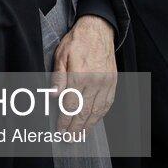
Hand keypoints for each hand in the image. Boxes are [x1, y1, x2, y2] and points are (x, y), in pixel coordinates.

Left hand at [52, 15, 116, 132]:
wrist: (98, 29)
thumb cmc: (77, 41)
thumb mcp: (60, 55)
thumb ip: (57, 76)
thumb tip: (53, 96)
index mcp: (79, 74)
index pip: (70, 105)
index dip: (64, 120)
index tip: (60, 130)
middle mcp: (94, 80)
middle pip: (84, 111)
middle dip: (76, 127)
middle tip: (69, 139)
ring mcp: (106, 82)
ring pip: (97, 110)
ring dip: (89, 125)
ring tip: (81, 135)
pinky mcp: (113, 81)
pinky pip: (108, 102)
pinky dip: (101, 115)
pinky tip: (95, 121)